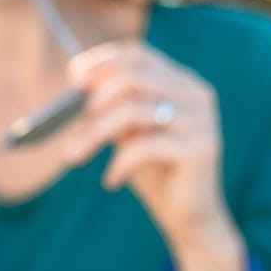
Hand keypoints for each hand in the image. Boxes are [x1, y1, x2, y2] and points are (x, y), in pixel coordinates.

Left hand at [63, 40, 234, 252]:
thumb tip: (72, 91)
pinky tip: (111, 181)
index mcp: (180, 81)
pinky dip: (120, 163)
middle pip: (131, 77)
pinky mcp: (202, 147)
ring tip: (74, 156)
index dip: (100, 63)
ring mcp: (202, 118)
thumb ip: (109, 107)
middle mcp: (196, 92)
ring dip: (95, 133)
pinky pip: (146, 146)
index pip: (136, 54)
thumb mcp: (126, 132)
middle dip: (93, 100)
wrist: (189, 217)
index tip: (73, 84)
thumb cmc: (153, 171)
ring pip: (134, 110)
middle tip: (68, 125)